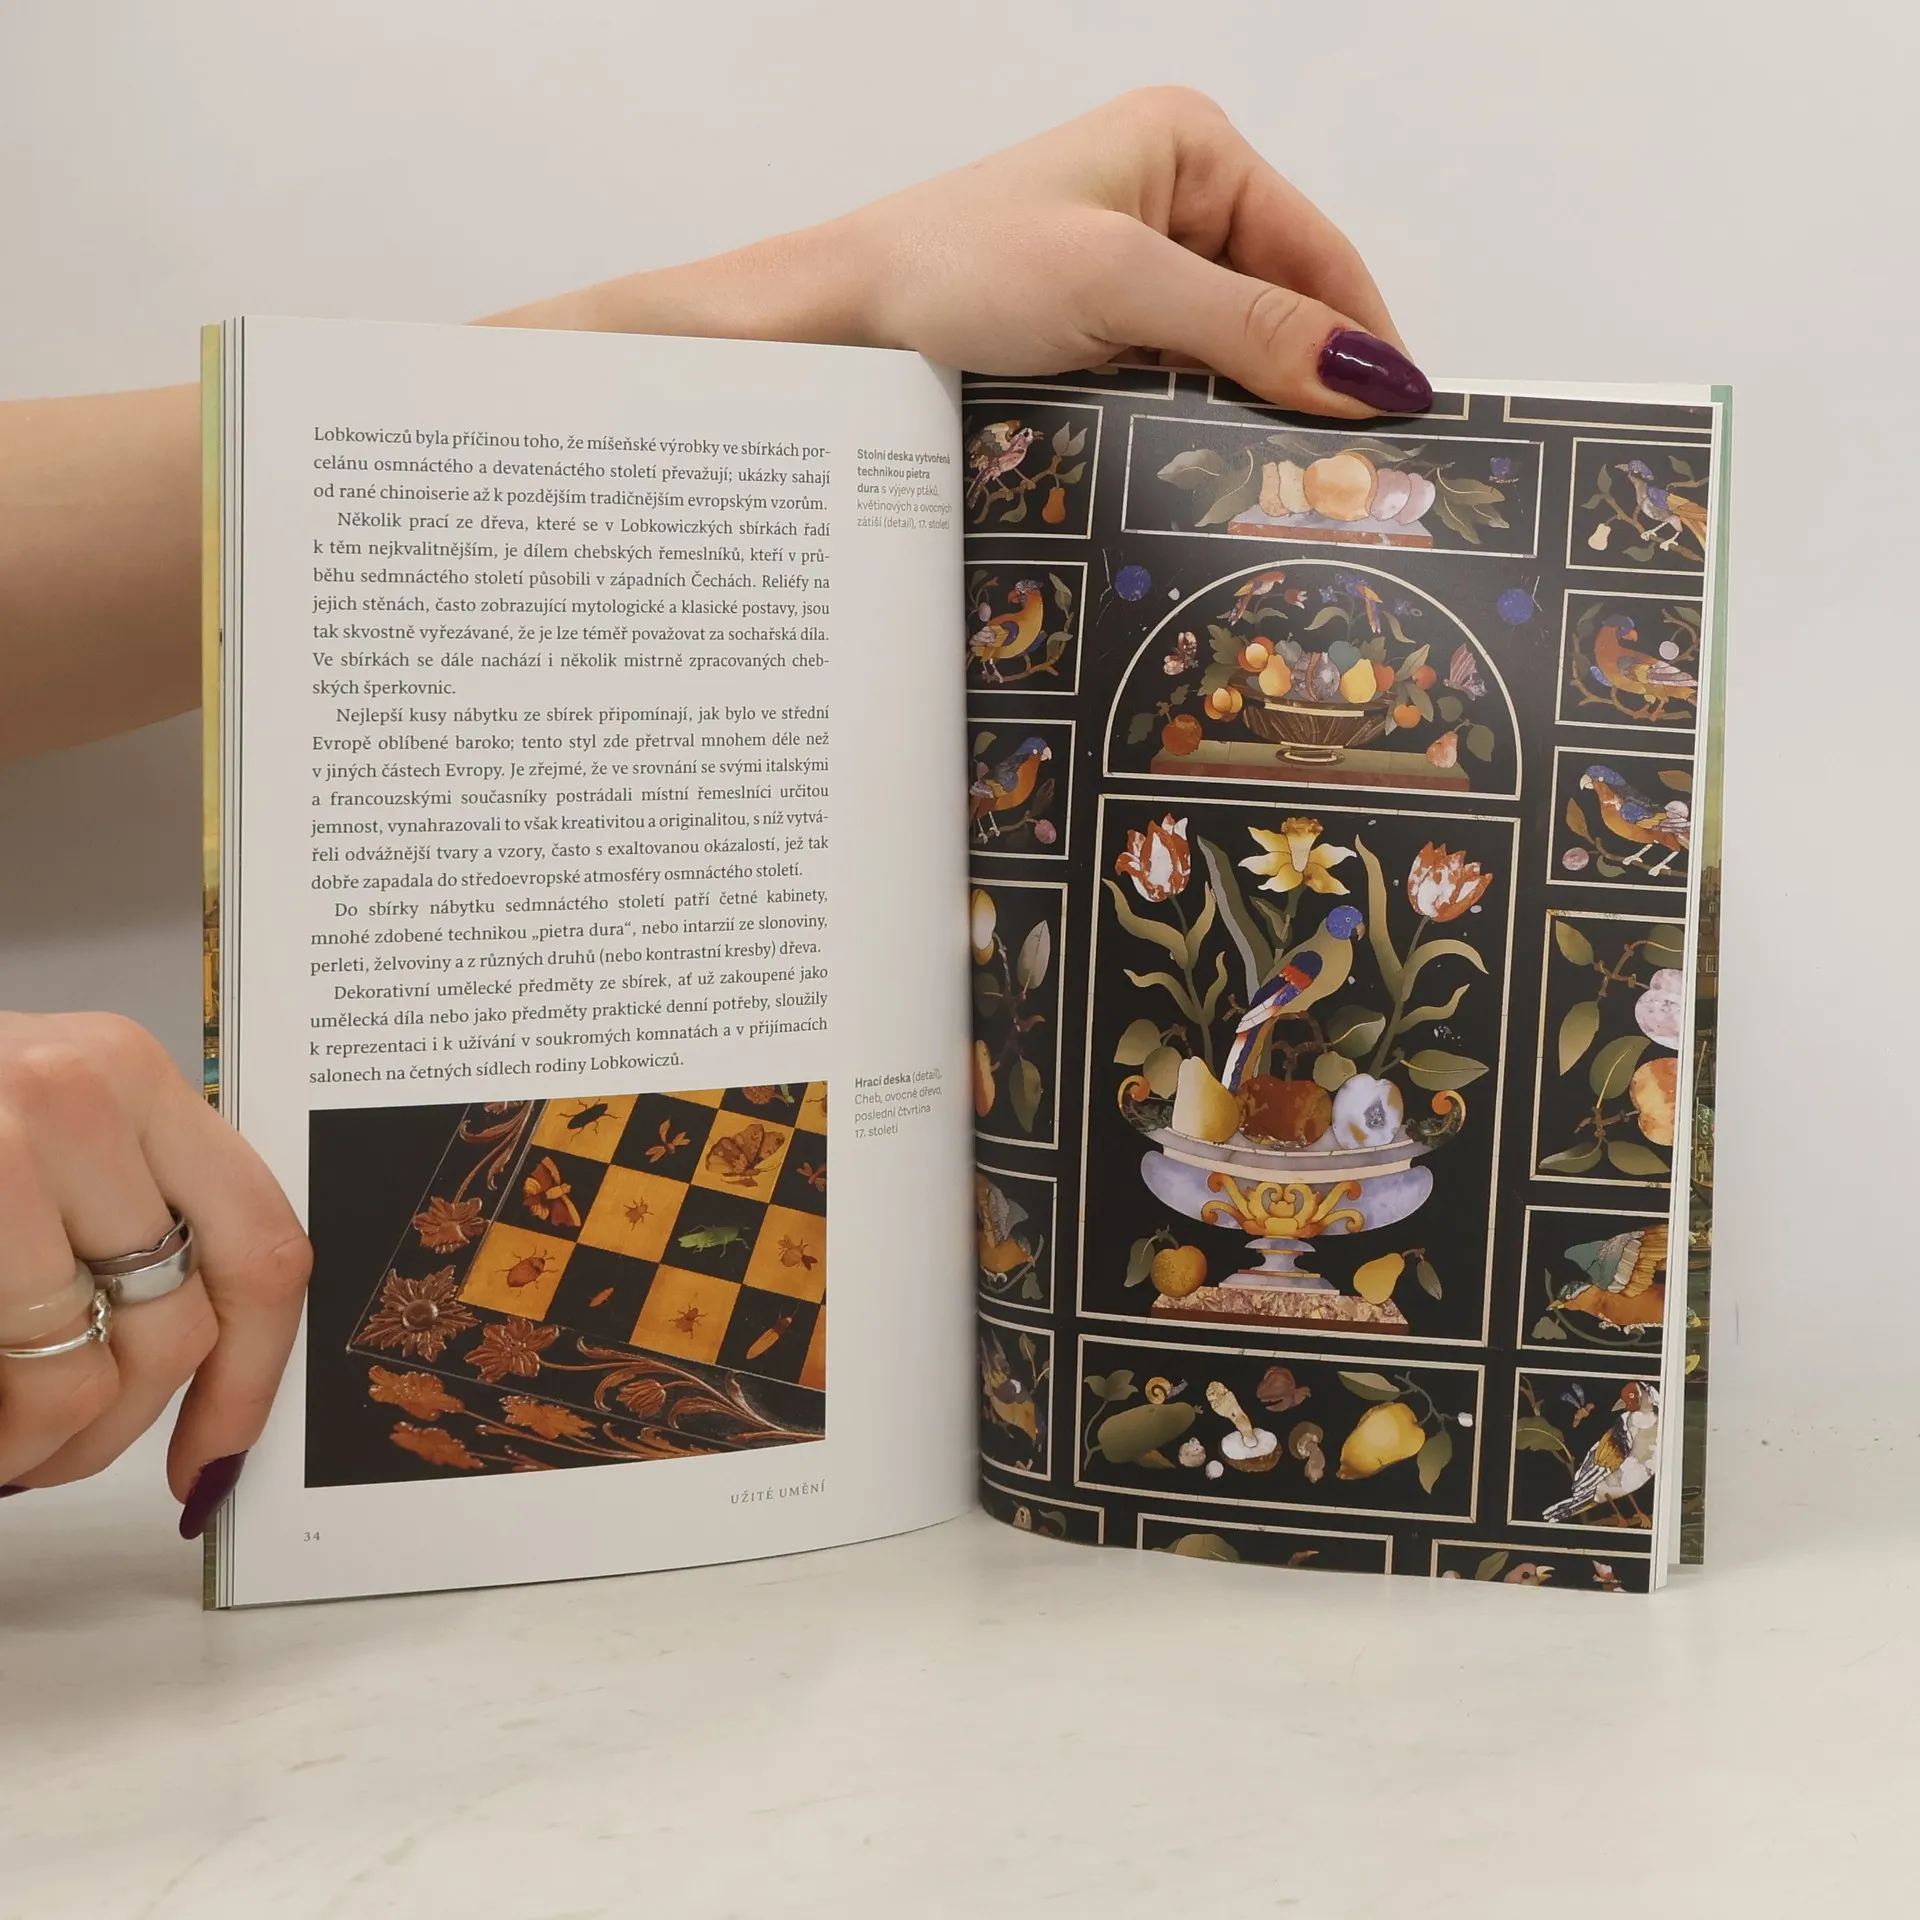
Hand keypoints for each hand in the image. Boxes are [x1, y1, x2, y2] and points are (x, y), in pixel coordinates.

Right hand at [0, 1013, 309, 1532]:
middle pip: (179, 1328)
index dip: (253, 1375)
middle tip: (54, 1456)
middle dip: (121, 1430)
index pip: (261, 1244)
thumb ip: (121, 1207)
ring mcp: (3, 1144)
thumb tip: (200, 1361)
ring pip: (79, 1373)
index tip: (217, 1454)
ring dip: (34, 1444)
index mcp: (131, 1076)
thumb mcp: (42, 1127)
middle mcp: (79, 1095)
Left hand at [493, 88, 1427, 417]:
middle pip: (1281, 312)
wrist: (828, 331)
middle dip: (1306, 393)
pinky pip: (1173, 392)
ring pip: (1227, 363)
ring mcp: (1127, 280)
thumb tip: (1375, 377)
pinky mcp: (1091, 343)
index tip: (1405, 430)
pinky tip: (1204, 486)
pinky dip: (1192, 437)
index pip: (1320, 252)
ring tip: (1280, 499)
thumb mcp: (1120, 286)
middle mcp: (1166, 206)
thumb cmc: (949, 271)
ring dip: (1246, 425)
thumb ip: (1253, 328)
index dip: (1365, 340)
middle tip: (1344, 489)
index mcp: (1189, 150)